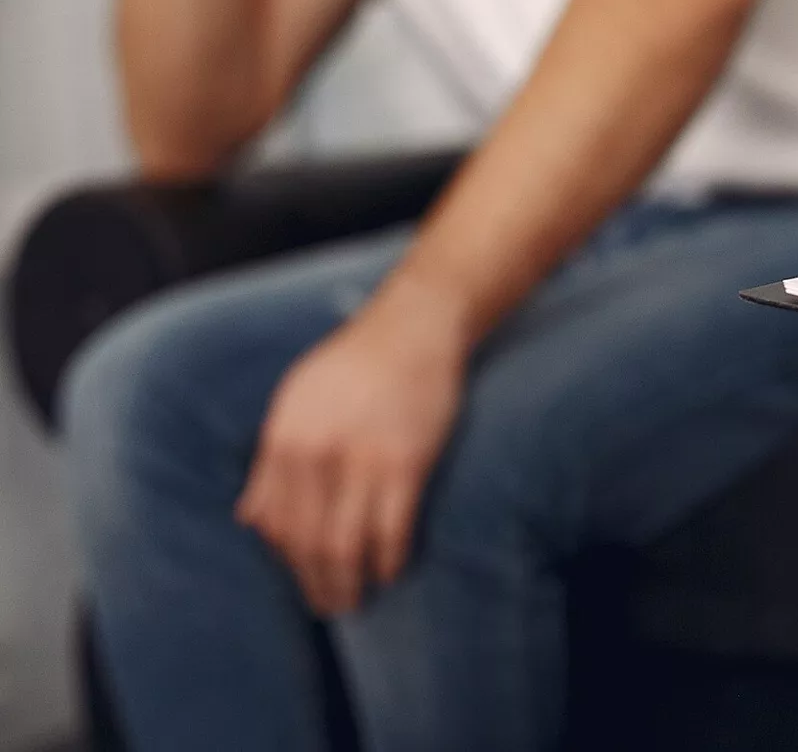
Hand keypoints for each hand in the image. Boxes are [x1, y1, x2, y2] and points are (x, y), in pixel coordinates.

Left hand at [237, 274, 468, 615]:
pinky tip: (391, 570)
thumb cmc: (355, 363)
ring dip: (350, 583)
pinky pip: (392, 530)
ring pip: (346, 546)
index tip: (302, 579)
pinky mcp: (406, 462)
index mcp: (283, 440)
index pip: (274, 524)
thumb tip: (249, 518)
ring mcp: (361, 459)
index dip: (287, 562)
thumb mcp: (295, 401)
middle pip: (307, 543)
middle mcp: (315, 454)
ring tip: (357, 600)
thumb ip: (271, 459)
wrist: (414, 326)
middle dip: (317, 584)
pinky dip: (389, 560)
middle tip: (330, 606)